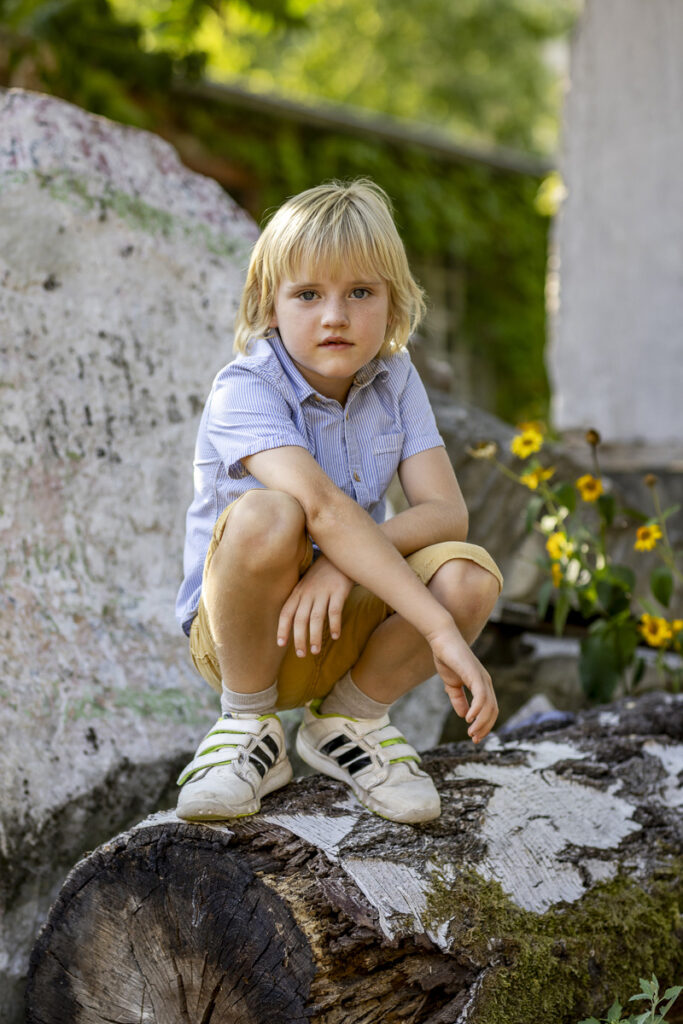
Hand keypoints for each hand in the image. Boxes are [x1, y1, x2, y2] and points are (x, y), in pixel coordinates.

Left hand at [277, 555, 353, 657]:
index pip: (286, 612)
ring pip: (316, 618)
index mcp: (298, 592)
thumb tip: (295, 622)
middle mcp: (308, 593)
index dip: (282, 628)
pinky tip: (335, 636)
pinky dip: (334, 624)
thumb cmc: (323, 573)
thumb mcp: (306, 583)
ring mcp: (323, 592)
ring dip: (314, 636)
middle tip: (301, 654)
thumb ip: (300, 599)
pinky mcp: (339, 591)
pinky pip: (335, 611)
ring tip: (315, 651)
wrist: (340, 553)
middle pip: (300, 619)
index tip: (280, 644)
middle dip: (298, 638)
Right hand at [429, 626, 497, 743]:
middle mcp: (486, 682)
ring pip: (489, 706)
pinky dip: (477, 710)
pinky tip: (469, 719)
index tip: (474, 737)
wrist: (442, 640)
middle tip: (474, 739)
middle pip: (493, 711)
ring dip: (481, 722)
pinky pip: (481, 696)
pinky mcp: (475, 674)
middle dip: (485, 727)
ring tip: (471, 733)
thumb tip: (465, 716)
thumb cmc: (447, 659)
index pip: (490, 709)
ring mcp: (482, 678)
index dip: (484, 724)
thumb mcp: (452, 684)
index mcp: (482, 684)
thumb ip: (458, 700)